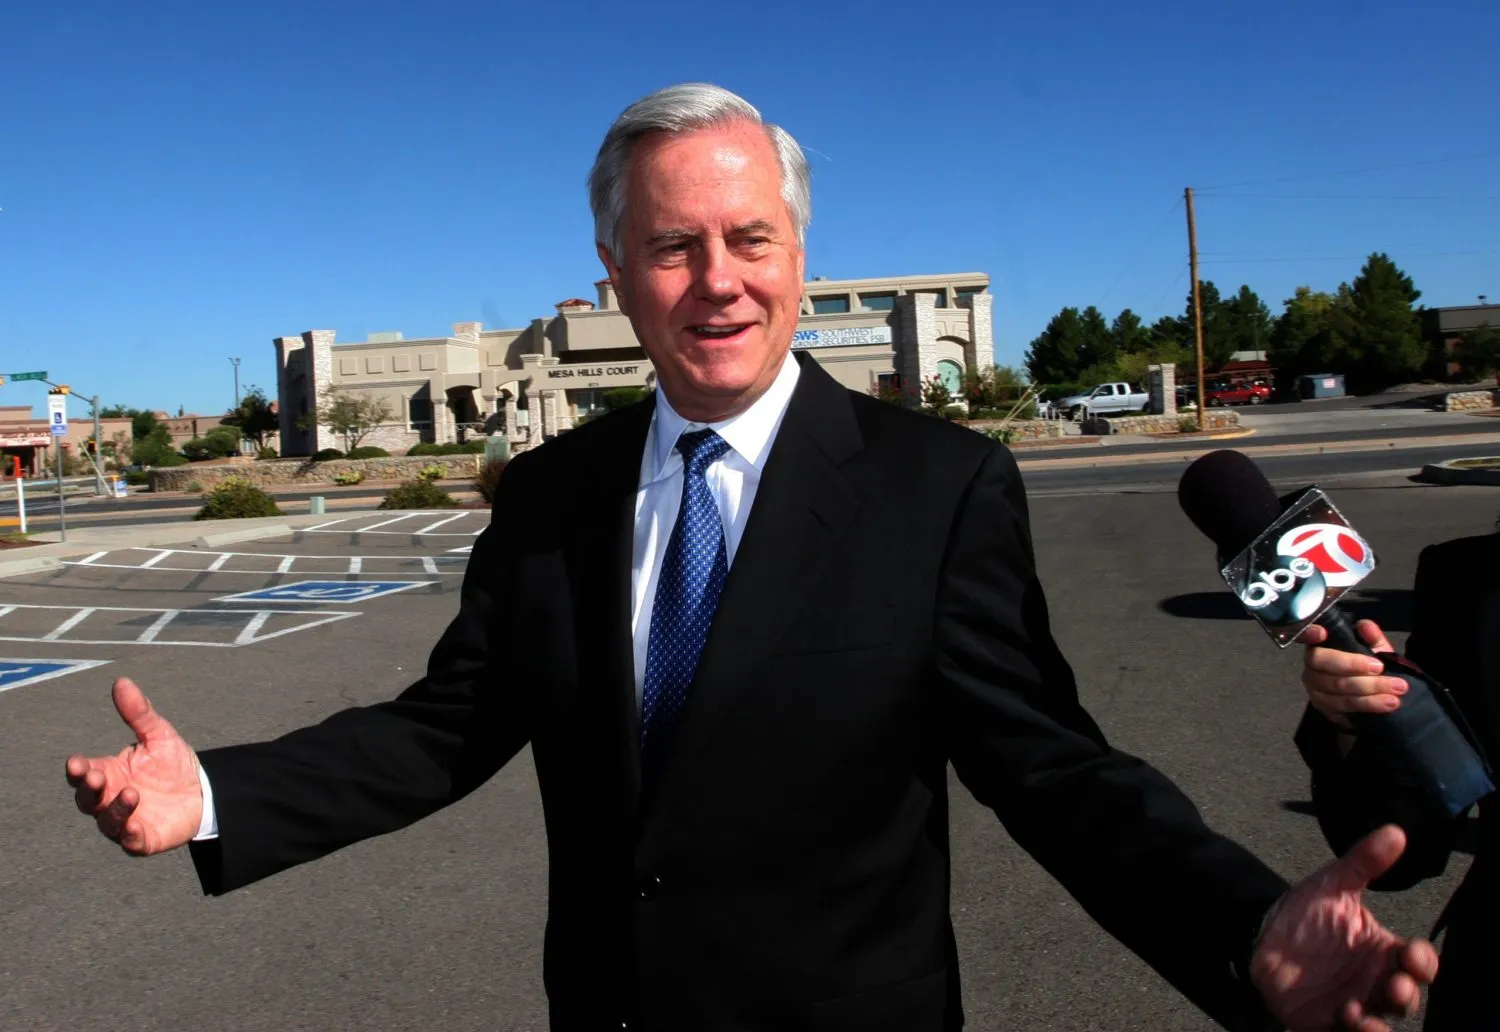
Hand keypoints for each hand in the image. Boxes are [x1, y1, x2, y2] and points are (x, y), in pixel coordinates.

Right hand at [65, 677, 203, 855]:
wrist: (205, 791)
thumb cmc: (173, 764)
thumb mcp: (159, 735)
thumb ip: (139, 713)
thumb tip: (121, 682)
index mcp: (108, 773)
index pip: (82, 773)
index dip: (76, 770)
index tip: (76, 762)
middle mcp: (110, 799)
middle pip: (87, 800)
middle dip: (88, 790)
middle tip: (96, 776)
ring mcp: (125, 821)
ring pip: (107, 822)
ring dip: (115, 810)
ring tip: (132, 793)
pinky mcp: (143, 839)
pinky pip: (130, 842)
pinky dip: (130, 836)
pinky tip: (135, 827)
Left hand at [1252, 825, 1437, 1030]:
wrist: (1259, 933)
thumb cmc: (1304, 912)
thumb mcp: (1332, 884)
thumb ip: (1363, 862)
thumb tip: (1396, 831)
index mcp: (1384, 952)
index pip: (1418, 962)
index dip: (1422, 961)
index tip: (1412, 953)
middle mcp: (1375, 982)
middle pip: (1406, 999)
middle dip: (1405, 995)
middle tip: (1393, 986)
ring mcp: (1353, 1006)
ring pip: (1381, 1024)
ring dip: (1378, 1025)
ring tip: (1361, 1014)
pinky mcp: (1325, 1024)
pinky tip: (1345, 1021)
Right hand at [1299, 620, 1407, 730]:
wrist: (1372, 698)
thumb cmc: (1370, 668)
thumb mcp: (1376, 651)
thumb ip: (1372, 638)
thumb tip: (1365, 626)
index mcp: (1320, 644)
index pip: (1307, 635)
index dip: (1310, 633)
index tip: (1323, 633)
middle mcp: (1311, 665)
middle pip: (1325, 663)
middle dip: (1354, 665)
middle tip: (1381, 668)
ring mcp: (1314, 688)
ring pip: (1338, 687)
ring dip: (1370, 689)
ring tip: (1397, 689)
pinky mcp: (1323, 707)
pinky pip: (1345, 706)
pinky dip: (1368, 704)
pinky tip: (1387, 703)